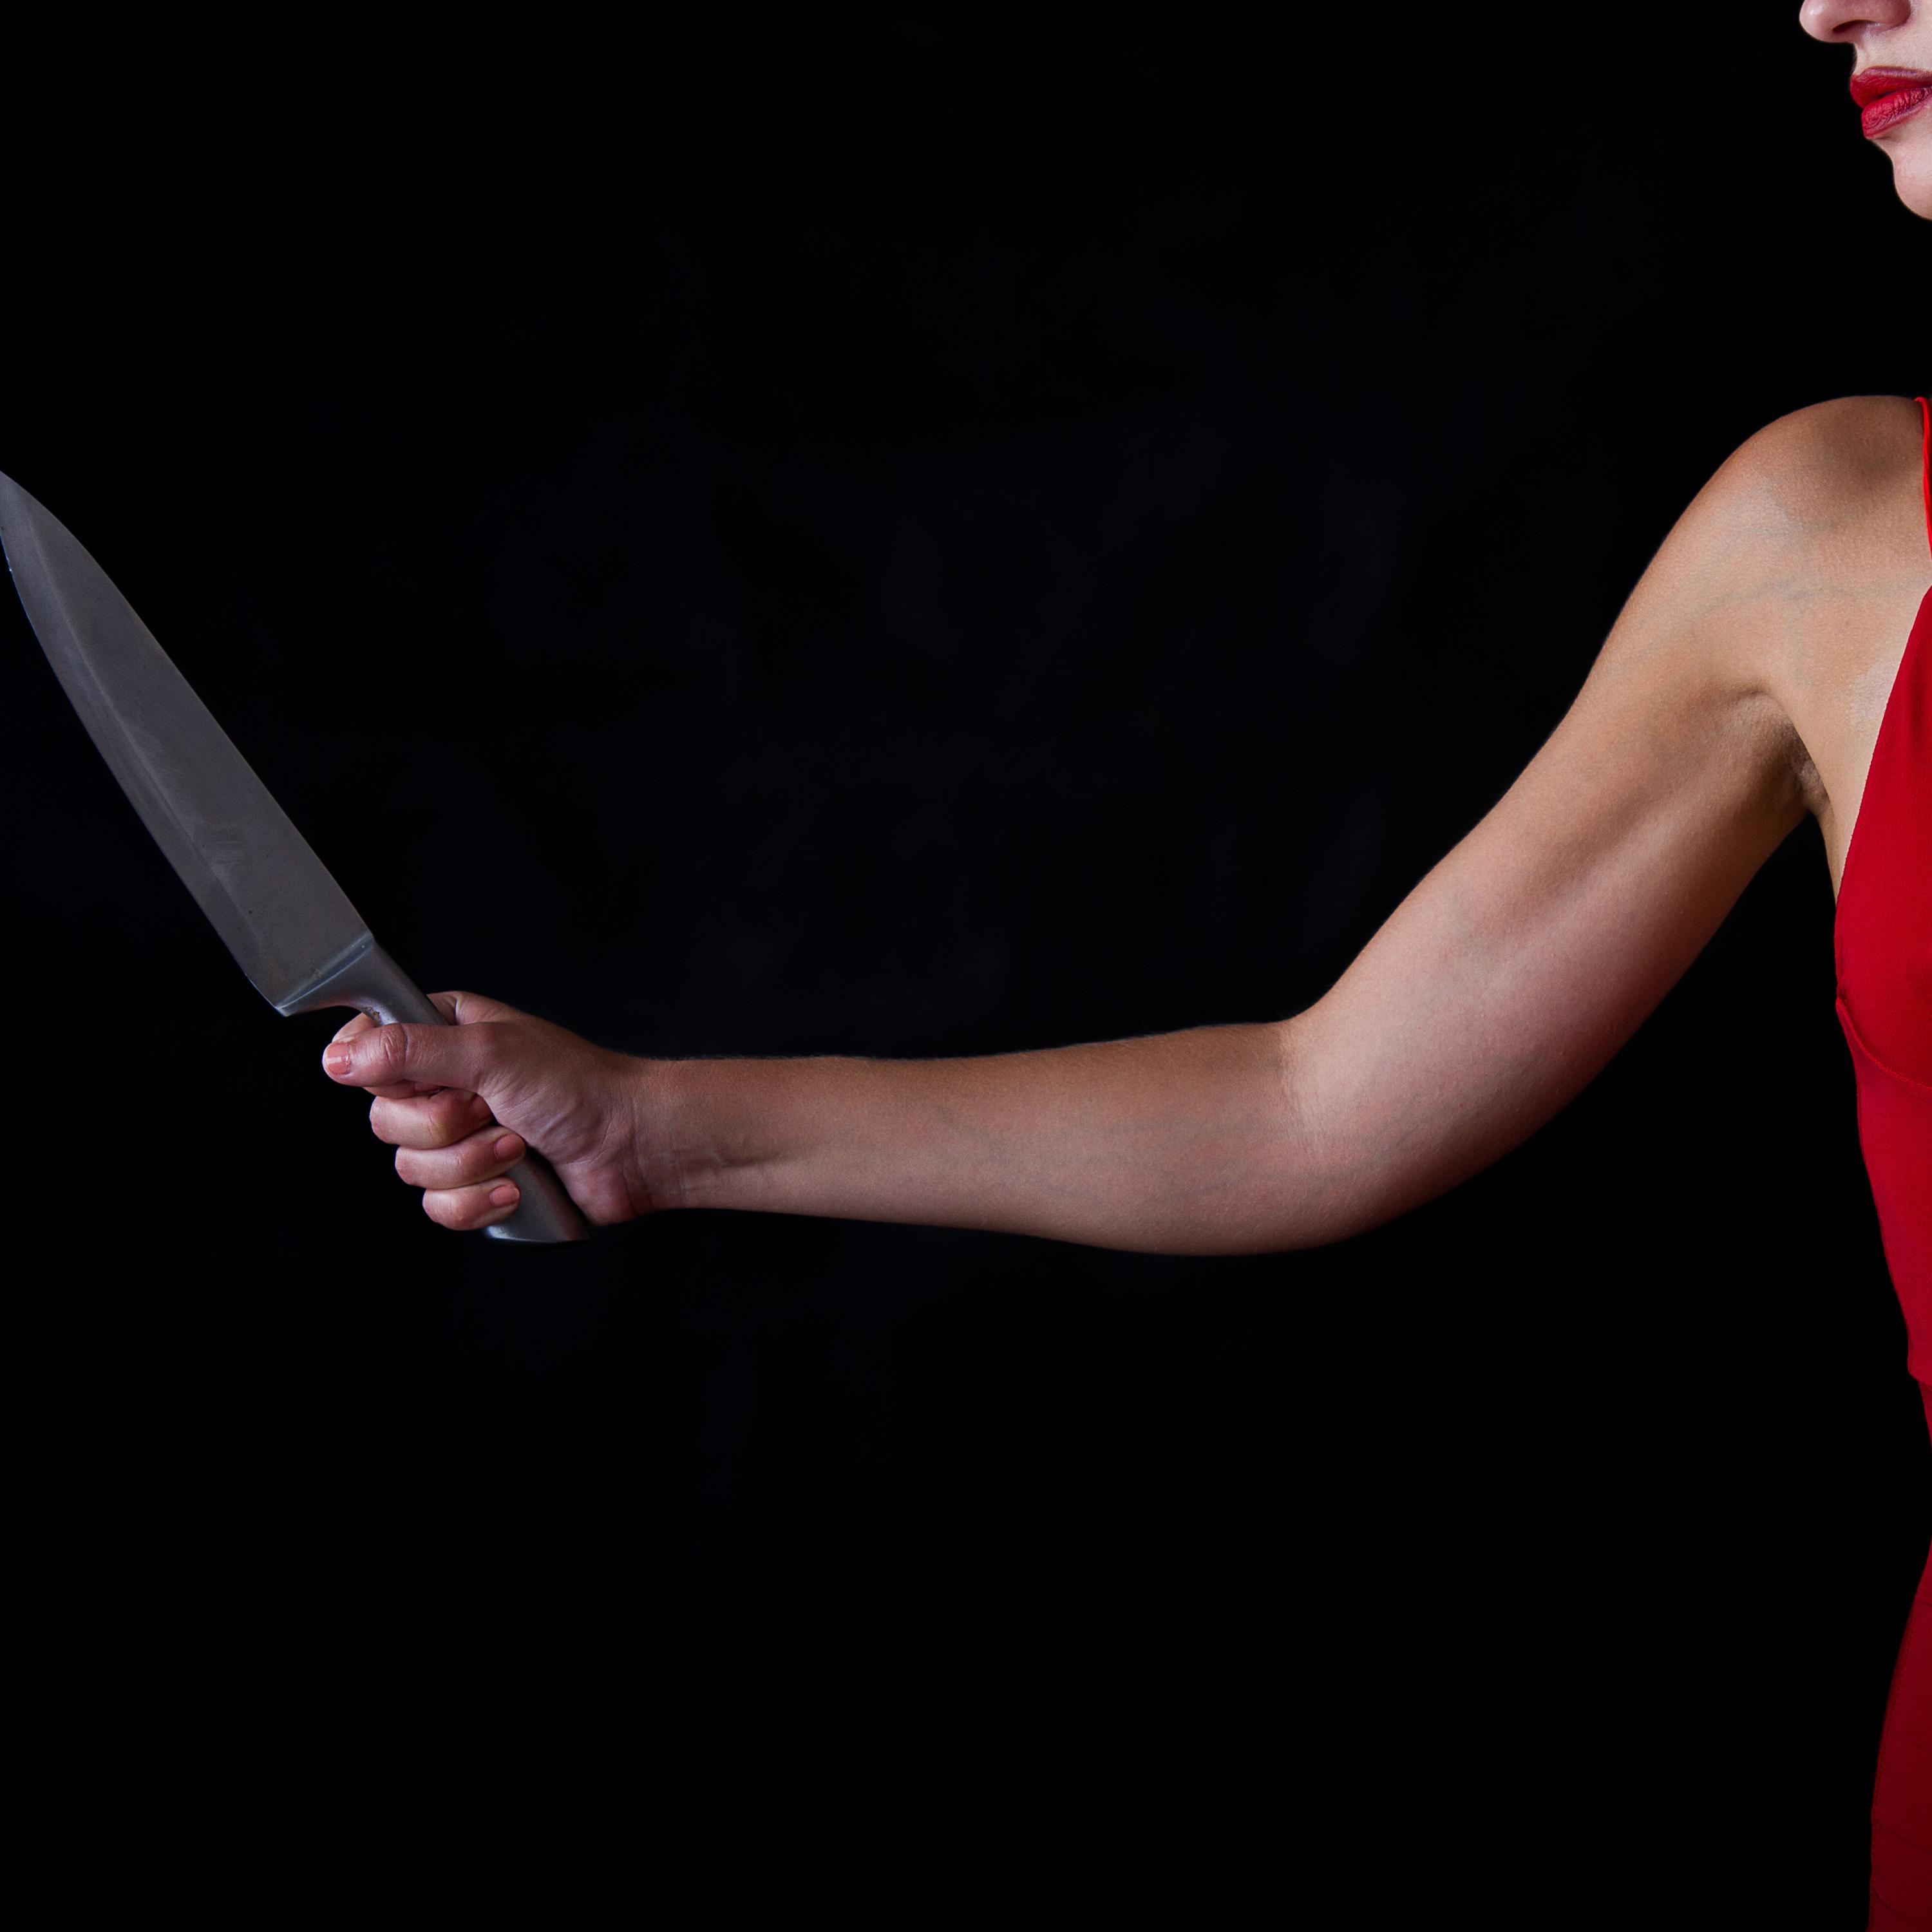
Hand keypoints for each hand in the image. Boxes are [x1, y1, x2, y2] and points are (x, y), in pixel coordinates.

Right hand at [321, 990, 662, 1231]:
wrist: (633, 1146)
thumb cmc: (578, 1086)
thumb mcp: (490, 1053)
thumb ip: (411, 1050)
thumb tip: (340, 1056)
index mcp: (445, 1034)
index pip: (365, 1049)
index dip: (382, 1073)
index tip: (421, 1078)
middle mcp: (445, 1084)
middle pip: (383, 1120)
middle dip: (443, 1127)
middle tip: (492, 1110)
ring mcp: (460, 1138)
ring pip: (409, 1169)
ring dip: (470, 1165)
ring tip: (520, 1146)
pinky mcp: (477, 1184)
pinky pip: (437, 1208)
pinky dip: (478, 1202)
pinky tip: (518, 1187)